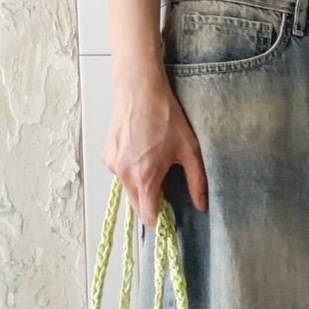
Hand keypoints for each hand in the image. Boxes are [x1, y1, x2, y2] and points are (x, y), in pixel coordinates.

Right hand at [102, 67, 207, 226]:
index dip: (159, 218)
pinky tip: (141, 152)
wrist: (139, 89)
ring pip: (128, 189)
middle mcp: (124, 174)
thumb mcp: (189, 151)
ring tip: (153, 162)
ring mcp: (113, 165)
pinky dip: (131, 171)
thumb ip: (196, 182)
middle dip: (150, 202)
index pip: (148, 217)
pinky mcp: (107, 155)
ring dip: (140, 185)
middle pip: (137, 206)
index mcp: (145, 177)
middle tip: (164, 185)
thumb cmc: (165, 117)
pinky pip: (120, 174)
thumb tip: (202, 206)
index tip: (168, 214)